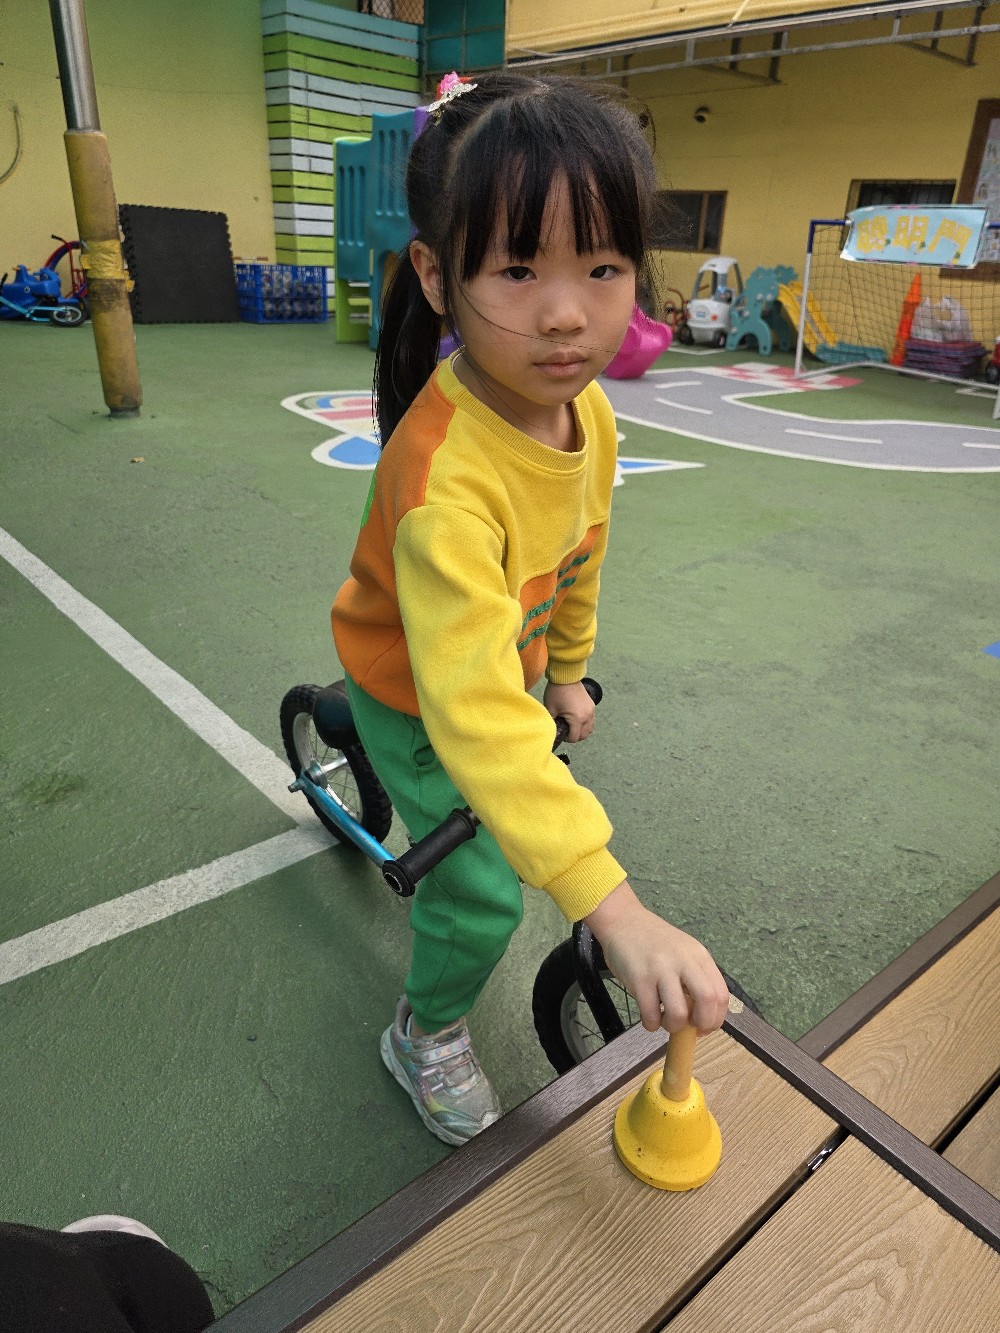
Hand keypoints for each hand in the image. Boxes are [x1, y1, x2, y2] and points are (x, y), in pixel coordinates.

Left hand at [543, 679, 594, 742]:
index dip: (566, 738)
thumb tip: (552, 731)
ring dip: (581, 731)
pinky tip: (577, 719)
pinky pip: (591, 721)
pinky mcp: (592, 706)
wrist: (566, 676)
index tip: (561, 733)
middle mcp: (587, 716)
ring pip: (589, 729)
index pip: (574, 737)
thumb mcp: (550, 709)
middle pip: (584, 735)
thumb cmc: (557, 692)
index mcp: (577, 718)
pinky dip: (585, 724)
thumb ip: (552, 722)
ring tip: (572, 726)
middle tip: (566, 730)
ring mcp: (591, 711)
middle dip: (574, 736)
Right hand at [583, 881, 729, 1034]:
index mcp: (699, 956)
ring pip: (678, 1013)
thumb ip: (695, 977)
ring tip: (665, 1021)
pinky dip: (651, 1024)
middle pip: (707, 1001)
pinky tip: (649, 1017)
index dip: (716, 1018)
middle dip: (702, 1024)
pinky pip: (650, 1013)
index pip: (721, 994)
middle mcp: (683, 960)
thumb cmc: (653, 941)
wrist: (623, 921)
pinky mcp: (639, 978)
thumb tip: (702, 1015)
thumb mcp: (683, 951)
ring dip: (673, 1026)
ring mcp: (661, 969)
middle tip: (690, 1028)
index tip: (705, 1026)